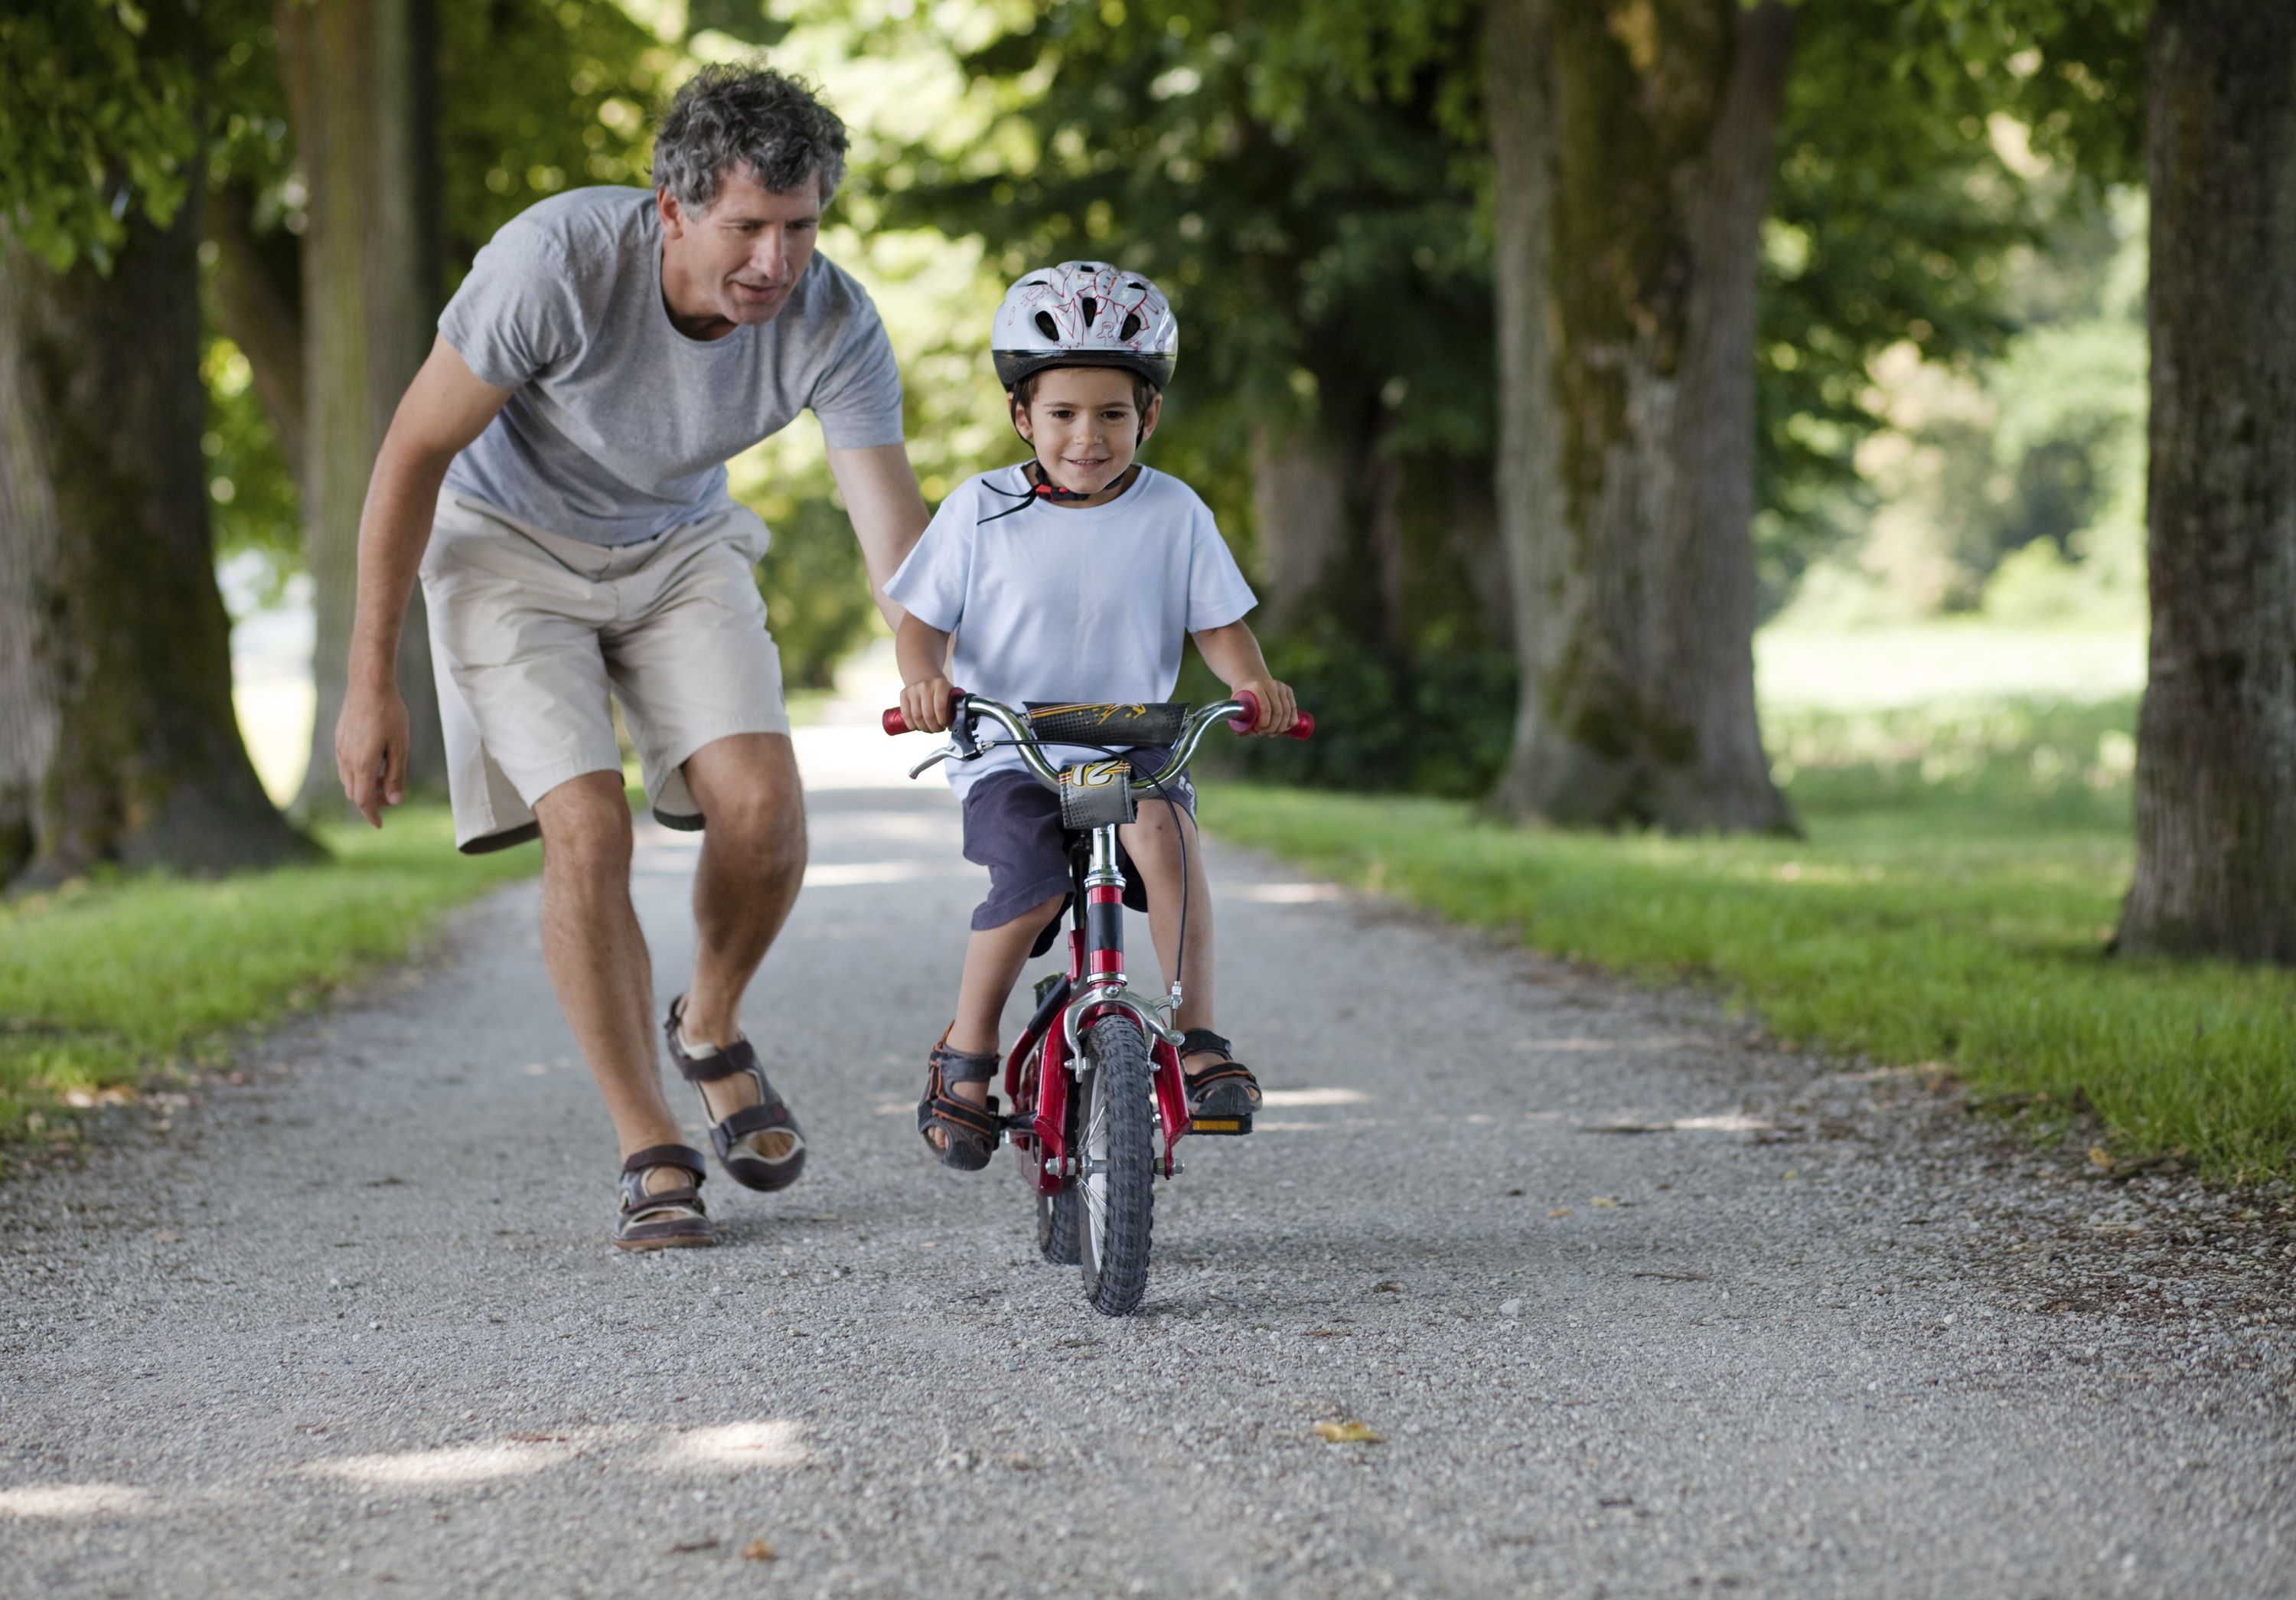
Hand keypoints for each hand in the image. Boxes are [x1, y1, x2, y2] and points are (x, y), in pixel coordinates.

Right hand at [335, 677, 410, 827]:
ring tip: (385, 779)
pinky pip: (345, 764)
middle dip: (370, 801)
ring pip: (348, 779)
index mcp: (362, 764)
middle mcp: (346, 759)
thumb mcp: (400, 746)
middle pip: (354, 792)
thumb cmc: (389, 713)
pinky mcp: (339, 738)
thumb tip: (394, 801)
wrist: (368, 684)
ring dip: (364, 786)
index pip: (363, 800)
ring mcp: (340, 748)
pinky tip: (375, 762)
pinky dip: (358, 772)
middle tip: (389, 799)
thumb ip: (396, 775)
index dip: (371, 814)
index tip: (379, 825)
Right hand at [901, 675, 955, 734]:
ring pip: (917, 716)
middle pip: (928, 714)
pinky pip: (906, 715)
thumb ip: (953, 708)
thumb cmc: (940, 693)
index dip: (942, 721)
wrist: (925, 679)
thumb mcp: (949, 695)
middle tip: (937, 729)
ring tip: (929, 729)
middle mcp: (925, 685)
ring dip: (924, 728)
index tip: (945, 725)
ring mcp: (913, 689)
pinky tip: (917, 727)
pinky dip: (912, 725)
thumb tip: (954, 726)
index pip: (940, 707)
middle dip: (934, 727)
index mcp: (940, 684)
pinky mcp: (904, 693)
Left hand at [1235, 676, 1297, 735]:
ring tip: (1272, 733)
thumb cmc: (1243, 696)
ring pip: (1287, 712)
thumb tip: (1247, 733)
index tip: (1257, 730)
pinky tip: (1283, 728)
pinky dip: (1290, 722)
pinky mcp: (1288, 690)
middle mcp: (1271, 684)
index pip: (1266, 709)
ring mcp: (1281, 687)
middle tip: (1265, 733)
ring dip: (1281, 727)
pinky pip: (1293, 710)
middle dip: (1272, 728)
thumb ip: (1240, 719)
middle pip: (1278, 712)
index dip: (1264, 724)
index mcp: (1257, 687)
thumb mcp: (1237, 704)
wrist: (1251, 680)